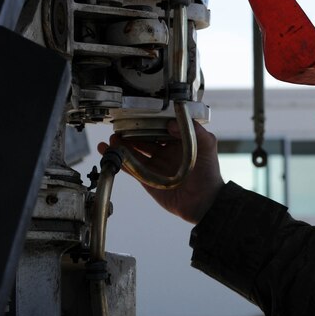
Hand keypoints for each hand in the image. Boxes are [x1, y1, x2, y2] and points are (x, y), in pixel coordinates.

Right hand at [98, 120, 224, 224]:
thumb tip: (171, 123)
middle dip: (131, 131)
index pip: (160, 126)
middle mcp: (165, 151)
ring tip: (113, 138)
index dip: (148, 120)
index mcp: (179, 141)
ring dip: (121, 143)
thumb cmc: (208, 173)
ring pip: (134, 150)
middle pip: (144, 137)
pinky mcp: (146, 178)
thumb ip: (194, 130)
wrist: (203, 201)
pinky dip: (117, 158)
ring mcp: (155, 164)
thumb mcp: (207, 145)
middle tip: (121, 126)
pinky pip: (129, 166)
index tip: (137, 114)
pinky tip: (106, 149)